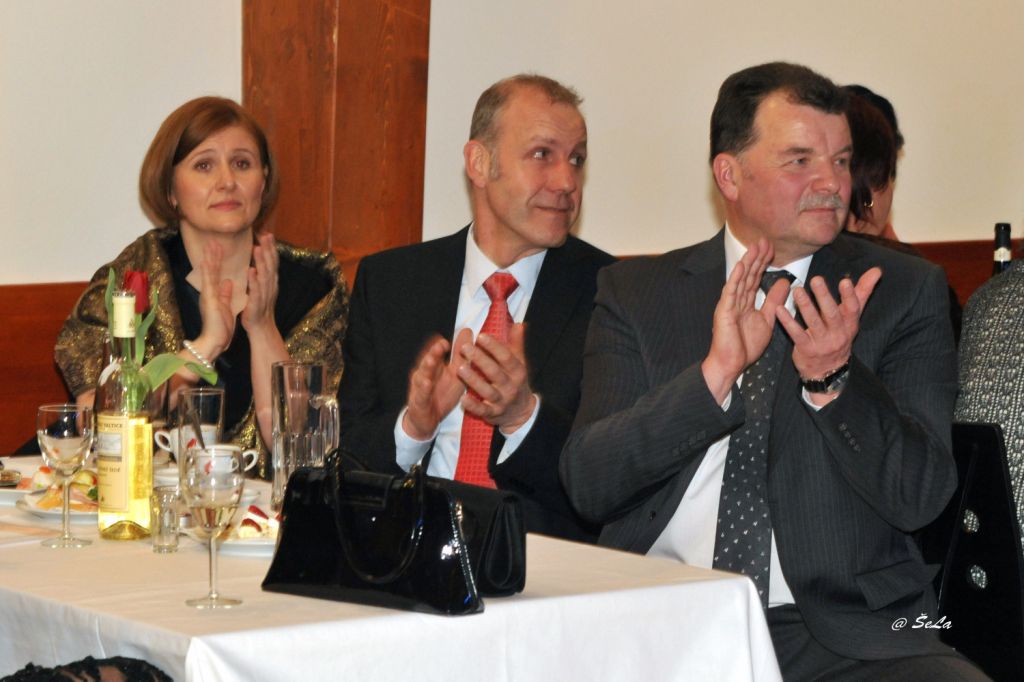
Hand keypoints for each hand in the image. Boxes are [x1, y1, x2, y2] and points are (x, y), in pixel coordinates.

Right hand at [196, 241, 234, 356]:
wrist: (214, 341)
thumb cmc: (220, 327)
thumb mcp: (226, 306)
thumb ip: (226, 294)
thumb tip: (228, 282)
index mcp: (214, 293)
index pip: (215, 273)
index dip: (217, 260)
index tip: (219, 247)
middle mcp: (209, 292)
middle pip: (210, 270)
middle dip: (212, 255)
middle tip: (213, 240)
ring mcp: (208, 295)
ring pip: (208, 273)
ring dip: (210, 258)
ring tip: (211, 244)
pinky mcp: (210, 300)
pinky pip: (209, 283)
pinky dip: (208, 272)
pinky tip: (207, 261)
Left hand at [241, 232, 280, 334]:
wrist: (261, 327)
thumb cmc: (259, 307)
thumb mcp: (262, 288)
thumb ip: (261, 275)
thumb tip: (258, 262)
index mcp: (270, 281)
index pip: (272, 261)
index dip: (270, 248)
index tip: (267, 233)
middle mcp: (270, 285)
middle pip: (271, 264)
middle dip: (268, 249)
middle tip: (266, 235)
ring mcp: (265, 294)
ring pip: (265, 274)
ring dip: (262, 261)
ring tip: (258, 248)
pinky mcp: (257, 303)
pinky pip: (256, 290)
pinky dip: (254, 280)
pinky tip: (251, 271)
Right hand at [402, 330, 471, 439]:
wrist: (428, 420)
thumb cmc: (442, 394)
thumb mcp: (455, 374)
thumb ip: (460, 355)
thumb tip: (467, 331)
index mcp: (435, 366)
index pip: (437, 351)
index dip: (442, 344)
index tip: (451, 337)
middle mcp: (425, 373)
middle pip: (428, 360)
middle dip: (434, 352)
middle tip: (442, 344)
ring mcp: (420, 387)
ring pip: (422, 375)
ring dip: (426, 367)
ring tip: (432, 359)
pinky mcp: (419, 401)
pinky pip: (421, 394)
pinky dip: (423, 388)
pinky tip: (426, 382)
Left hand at [457, 323, 536, 432]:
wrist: (521, 412)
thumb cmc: (516, 382)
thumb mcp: (519, 364)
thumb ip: (516, 344)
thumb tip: (519, 324)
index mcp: (517, 371)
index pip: (506, 357)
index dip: (494, 346)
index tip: (481, 336)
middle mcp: (511, 386)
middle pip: (495, 372)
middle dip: (480, 359)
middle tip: (465, 348)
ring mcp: (502, 401)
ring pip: (487, 391)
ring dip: (473, 380)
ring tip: (459, 368)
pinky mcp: (493, 414)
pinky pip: (482, 410)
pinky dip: (473, 405)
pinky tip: (462, 398)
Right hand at [701, 239, 788, 401]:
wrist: (731, 364)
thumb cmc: (744, 346)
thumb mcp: (767, 320)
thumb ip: (774, 301)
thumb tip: (786, 283)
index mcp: (745, 302)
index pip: (755, 278)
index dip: (763, 263)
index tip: (771, 248)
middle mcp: (736, 300)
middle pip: (748, 275)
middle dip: (756, 257)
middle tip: (765, 240)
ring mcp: (728, 305)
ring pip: (739, 279)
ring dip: (747, 262)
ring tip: (755, 247)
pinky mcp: (723, 312)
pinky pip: (730, 293)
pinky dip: (735, 279)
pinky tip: (740, 266)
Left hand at [776, 267, 881, 398]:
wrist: (828, 370)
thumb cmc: (839, 334)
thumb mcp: (852, 316)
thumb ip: (862, 292)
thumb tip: (877, 270)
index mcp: (850, 324)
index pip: (853, 309)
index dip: (850, 295)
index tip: (845, 281)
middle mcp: (838, 334)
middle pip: (832, 314)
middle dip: (824, 296)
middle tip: (816, 280)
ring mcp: (822, 343)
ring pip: (813, 322)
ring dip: (805, 305)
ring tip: (797, 290)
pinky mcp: (806, 349)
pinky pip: (796, 334)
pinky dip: (788, 321)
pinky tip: (779, 309)